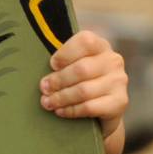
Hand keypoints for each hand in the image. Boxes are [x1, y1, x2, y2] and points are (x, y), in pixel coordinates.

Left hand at [39, 29, 127, 153]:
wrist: (101, 112)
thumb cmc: (78, 83)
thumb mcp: (70, 67)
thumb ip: (59, 61)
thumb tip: (33, 63)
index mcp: (100, 45)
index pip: (85, 41)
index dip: (65, 53)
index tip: (52, 65)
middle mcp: (113, 60)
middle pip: (81, 69)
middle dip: (58, 80)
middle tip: (43, 88)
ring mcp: (119, 81)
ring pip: (84, 90)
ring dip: (61, 97)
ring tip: (47, 102)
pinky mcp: (120, 102)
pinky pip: (90, 107)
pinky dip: (72, 110)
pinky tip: (60, 112)